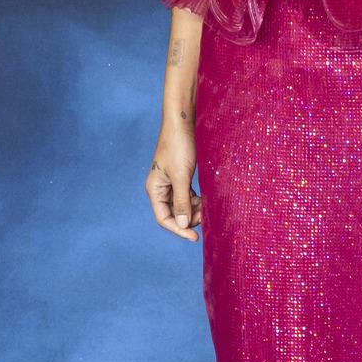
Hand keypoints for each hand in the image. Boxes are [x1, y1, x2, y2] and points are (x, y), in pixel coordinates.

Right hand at [145, 127, 201, 241]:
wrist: (183, 124)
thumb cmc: (178, 146)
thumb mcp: (181, 176)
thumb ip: (182, 201)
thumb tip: (183, 224)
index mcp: (154, 189)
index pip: (164, 218)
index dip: (179, 229)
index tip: (195, 237)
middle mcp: (160, 189)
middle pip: (174, 214)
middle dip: (189, 218)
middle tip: (206, 216)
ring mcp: (170, 184)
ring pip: (182, 206)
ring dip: (194, 210)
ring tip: (207, 207)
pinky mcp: (181, 178)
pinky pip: (188, 197)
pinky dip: (196, 201)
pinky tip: (205, 200)